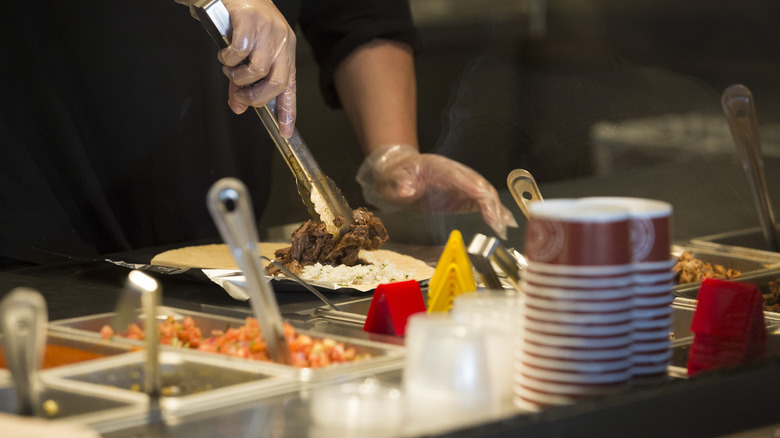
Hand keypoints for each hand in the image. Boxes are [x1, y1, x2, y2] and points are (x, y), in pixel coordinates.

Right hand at [219, 0, 296, 137]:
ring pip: (258, 70)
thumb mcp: (245, 55)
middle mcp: (281, 42)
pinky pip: (240, 52)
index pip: (290, 87)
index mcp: (285, 51)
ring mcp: (268, 31)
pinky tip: (224, 52)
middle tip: (239, 94)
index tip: (286, 132)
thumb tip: (238, 107)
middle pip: (277, 83)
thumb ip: (242, 83)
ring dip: (238, 76)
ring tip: (229, 67)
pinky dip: (228, 58)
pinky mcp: (251, 21)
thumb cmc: (238, 22)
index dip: (288, 112)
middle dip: (255, 97)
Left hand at [357, 145, 517, 238]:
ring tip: (503, 228)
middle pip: (481, 186)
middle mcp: (456, 173)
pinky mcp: (461, 194)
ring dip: (496, 209)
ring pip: (485, 193)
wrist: (396, 171)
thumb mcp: (393, 178)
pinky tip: (504, 221)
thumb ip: (401, 183)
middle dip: (493, 205)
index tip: (489, 210)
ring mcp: (461, 184)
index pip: (466, 180)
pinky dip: (494, 210)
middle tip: (499, 226)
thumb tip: (407, 191)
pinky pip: (482, 201)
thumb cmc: (396, 174)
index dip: (480, 194)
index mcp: (442, 167)